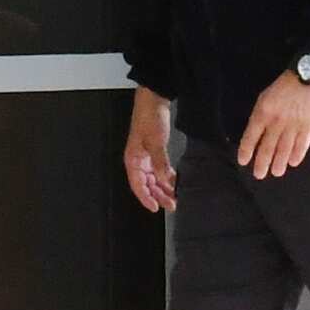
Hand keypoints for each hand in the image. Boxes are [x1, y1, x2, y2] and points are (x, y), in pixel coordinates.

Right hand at [123, 88, 176, 213]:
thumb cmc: (149, 119)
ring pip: (153, 178)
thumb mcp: (155, 142)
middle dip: (158, 195)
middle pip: (146, 184)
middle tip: (172, 205)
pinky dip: (166, 177)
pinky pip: (159, 170)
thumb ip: (160, 163)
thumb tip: (165, 181)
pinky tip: (175, 182)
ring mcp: (145, 157)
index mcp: (133, 160)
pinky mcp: (154, 152)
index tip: (156, 208)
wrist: (154, 101)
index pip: (137, 185)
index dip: (146, 198)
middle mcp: (138, 161)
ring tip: (176, 197)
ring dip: (163, 188)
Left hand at [234, 72, 309, 178]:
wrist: (306, 77)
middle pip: (268, 146)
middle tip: (259, 175)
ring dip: (279, 163)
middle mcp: (276, 122)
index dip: (246, 150)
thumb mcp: (264, 99)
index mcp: (262, 113)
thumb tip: (257, 135)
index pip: (251, 136)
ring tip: (276, 173)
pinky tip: (293, 163)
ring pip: (284, 148)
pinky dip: (297, 154)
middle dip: (262, 162)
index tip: (243, 162)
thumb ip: (260, 116)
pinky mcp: (309, 126)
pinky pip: (302, 144)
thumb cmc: (282, 87)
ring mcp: (294, 125)